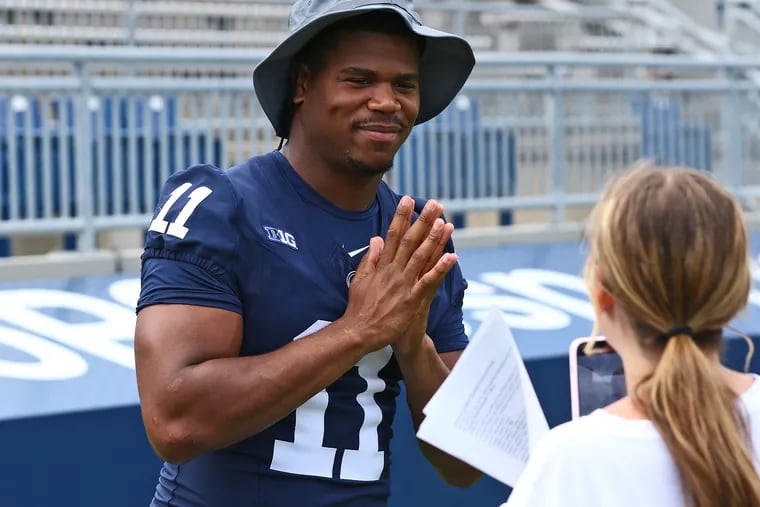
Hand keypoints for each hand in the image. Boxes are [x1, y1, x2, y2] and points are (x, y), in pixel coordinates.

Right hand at [341, 196, 456, 353]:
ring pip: (421, 257)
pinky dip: (440, 269)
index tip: (409, 200)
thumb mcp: (359, 279)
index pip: (393, 235)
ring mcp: (404, 284)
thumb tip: (375, 239)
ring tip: (445, 223)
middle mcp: (394, 271)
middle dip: (423, 221)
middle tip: (435, 204)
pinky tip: (451, 257)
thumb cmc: (359, 308)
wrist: (360, 332)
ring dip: (434, 239)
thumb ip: (370, 259)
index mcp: (382, 265)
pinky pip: (428, 281)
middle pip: (411, 241)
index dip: (402, 216)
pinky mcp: (412, 299)